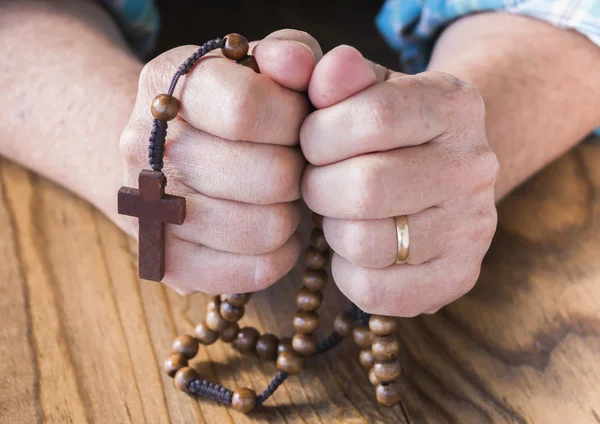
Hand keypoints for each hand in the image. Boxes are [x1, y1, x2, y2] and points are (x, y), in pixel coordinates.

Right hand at [119, 30, 321, 294]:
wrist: (161, 150)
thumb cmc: (227, 104)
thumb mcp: (257, 63)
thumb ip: (289, 52)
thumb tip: (302, 66)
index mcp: (168, 83)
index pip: (247, 110)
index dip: (293, 120)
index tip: (297, 123)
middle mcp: (146, 147)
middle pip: (268, 177)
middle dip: (297, 170)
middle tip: (290, 164)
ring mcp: (149, 210)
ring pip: (266, 230)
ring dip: (291, 213)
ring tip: (278, 197)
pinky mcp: (167, 262)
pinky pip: (252, 273)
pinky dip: (279, 255)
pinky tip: (272, 231)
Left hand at [301, 46, 498, 315]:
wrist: (438, 169)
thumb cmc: (385, 129)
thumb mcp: (363, 89)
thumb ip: (336, 75)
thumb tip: (329, 71)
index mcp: (455, 105)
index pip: (372, 117)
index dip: (318, 135)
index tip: (311, 142)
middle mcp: (475, 166)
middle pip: (366, 188)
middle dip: (318, 187)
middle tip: (317, 183)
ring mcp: (474, 227)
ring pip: (367, 243)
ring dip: (333, 229)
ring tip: (340, 213)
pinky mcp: (459, 276)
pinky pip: (376, 292)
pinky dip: (347, 272)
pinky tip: (355, 247)